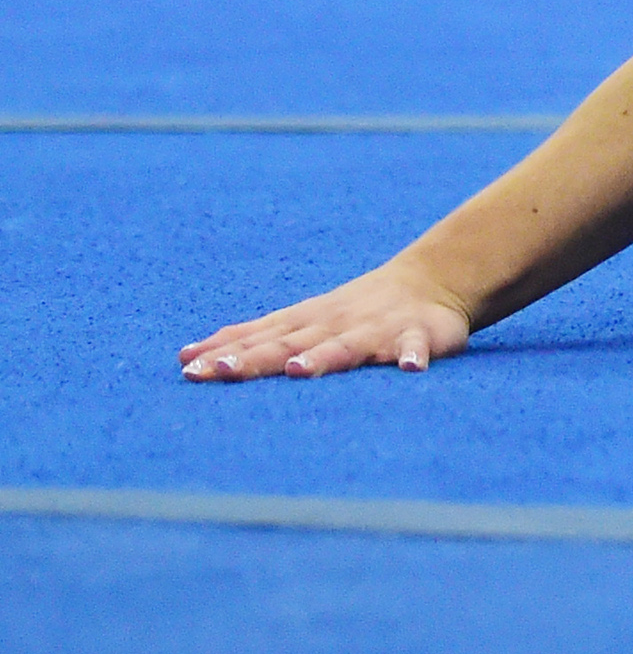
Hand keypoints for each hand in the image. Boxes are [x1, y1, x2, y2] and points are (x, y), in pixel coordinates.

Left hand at [181, 257, 474, 380]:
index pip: (257, 339)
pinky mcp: (418, 335)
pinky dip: (411, 356)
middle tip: (223, 372)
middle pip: (290, 344)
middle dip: (256, 358)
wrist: (428, 281)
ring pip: (345, 346)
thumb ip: (250, 339)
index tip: (189, 369)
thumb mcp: (298, 320)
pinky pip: (414, 347)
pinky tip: (408, 368)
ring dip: (323, 357)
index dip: (224, 354)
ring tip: (300, 370)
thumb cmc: (350, 311)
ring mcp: (375, 330)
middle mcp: (333, 325)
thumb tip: (183, 357)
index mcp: (303, 323)